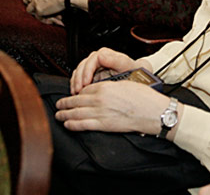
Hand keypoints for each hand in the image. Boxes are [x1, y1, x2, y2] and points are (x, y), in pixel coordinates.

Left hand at [55, 80, 173, 134]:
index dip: (77, 92)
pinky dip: (72, 124)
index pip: (85, 89)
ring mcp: (100, 113)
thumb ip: (109, 86)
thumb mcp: (125, 84)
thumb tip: (99, 89)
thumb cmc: (143, 97)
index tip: (73, 94)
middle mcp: (100, 100)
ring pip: (76, 113)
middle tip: (59, 104)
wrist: (151, 111)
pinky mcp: (103, 125)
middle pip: (77, 101)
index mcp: (105, 87)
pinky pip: (83, 125)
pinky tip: (67, 124)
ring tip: (58, 114)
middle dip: (66, 103)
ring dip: (65, 114)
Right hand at [70, 47, 147, 93]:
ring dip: (75, 83)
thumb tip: (101, 57)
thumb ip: (115, 60)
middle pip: (83, 66)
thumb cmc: (132, 70)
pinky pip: (79, 78)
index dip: (87, 71)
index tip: (86, 82)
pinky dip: (76, 85)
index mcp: (105, 54)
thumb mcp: (126, 65)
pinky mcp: (90, 75)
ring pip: (79, 72)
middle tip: (78, 91)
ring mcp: (93, 67)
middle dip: (79, 79)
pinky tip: (77, 94)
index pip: (91, 59)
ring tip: (76, 94)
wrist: (135, 76)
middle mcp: (97, 59)